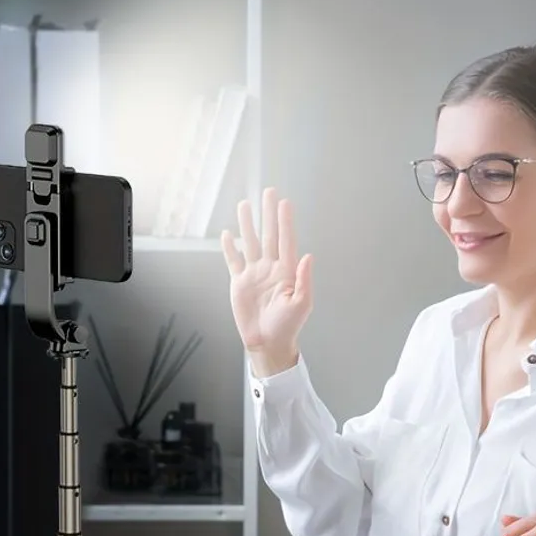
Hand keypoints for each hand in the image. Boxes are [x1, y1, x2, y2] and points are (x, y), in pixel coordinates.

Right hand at [220, 187, 312, 373]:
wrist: (267, 343)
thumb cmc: (288, 326)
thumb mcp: (301, 304)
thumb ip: (304, 279)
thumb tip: (308, 255)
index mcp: (287, 272)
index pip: (285, 240)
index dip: (285, 221)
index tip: (284, 202)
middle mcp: (270, 268)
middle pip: (268, 235)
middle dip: (268, 214)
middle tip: (269, 192)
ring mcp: (254, 274)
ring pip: (249, 243)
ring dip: (247, 224)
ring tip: (245, 205)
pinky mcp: (239, 283)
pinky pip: (233, 261)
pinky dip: (230, 248)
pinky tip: (228, 234)